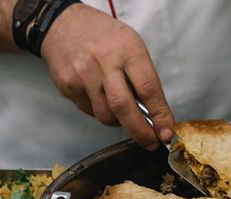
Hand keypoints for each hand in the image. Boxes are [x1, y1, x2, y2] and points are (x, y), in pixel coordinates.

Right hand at [40, 4, 173, 150]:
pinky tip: (101, 98)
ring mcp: (83, 75)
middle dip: (140, 132)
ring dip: (119, 123)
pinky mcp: (68, 86)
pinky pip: (89, 111)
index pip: (148, 89)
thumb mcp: (132, 46)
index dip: (160, 115)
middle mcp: (104, 62)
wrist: (64, 24)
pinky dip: (101, 112)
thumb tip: (155, 115)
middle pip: (124, 107)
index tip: (166, 132)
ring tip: (123, 113)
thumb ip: (144, 78)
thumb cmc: (105, 37)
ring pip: (106, 115)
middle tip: (150, 143)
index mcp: (127, 50)